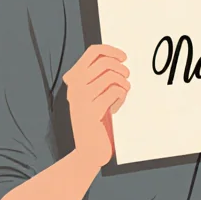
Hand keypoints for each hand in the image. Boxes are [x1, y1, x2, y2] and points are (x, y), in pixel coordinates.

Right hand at [62, 44, 129, 167]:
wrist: (88, 149)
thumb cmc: (95, 118)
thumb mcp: (94, 92)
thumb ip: (98, 76)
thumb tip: (116, 57)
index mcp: (74, 79)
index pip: (93, 52)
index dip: (111, 51)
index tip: (124, 57)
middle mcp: (74, 86)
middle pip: (105, 63)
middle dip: (122, 70)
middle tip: (126, 80)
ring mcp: (80, 98)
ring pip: (112, 77)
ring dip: (123, 85)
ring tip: (121, 95)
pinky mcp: (90, 110)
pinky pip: (115, 91)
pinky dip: (121, 97)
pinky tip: (115, 108)